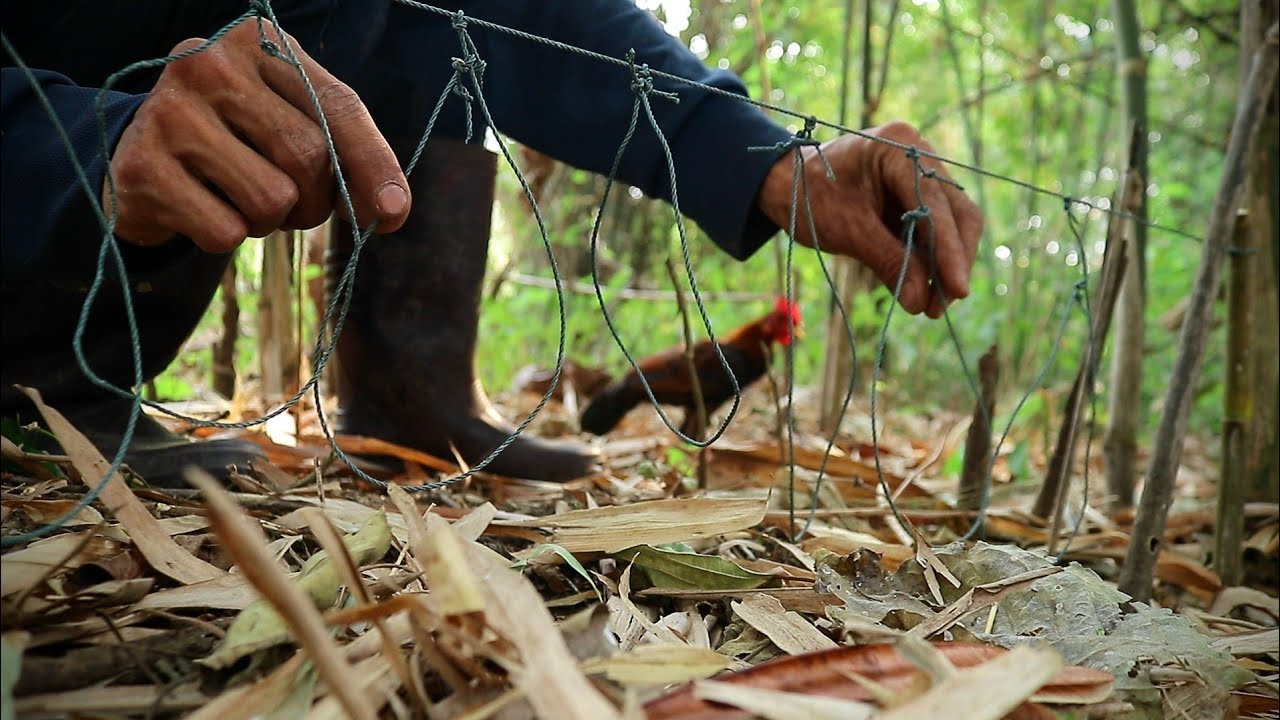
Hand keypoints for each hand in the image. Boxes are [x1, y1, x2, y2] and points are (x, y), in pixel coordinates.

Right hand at [104, 21, 409, 252]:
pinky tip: (201, 206)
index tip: (393, 213)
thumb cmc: (238, 138)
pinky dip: (226, 236)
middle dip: (313, 200)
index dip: (374, 164)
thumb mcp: (294, 123)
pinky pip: (225, 231)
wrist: (141, 154)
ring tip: (240, 198)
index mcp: (256, 41)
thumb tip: (390, 212)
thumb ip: (349, 155)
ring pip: (271, 199)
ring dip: (269, 221)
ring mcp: (168, 112)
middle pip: (308, 157)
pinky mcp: (141, 167)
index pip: (338, 105)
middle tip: (289, 202)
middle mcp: (207, 63)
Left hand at [757, 121, 982, 317]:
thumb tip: (921, 302)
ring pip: (952, 225)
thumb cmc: (808, 196)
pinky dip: (931, 261)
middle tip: (942, 305)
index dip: (949, 249)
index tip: (957, 289)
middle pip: (956, 213)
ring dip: (945, 266)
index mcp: (899, 147)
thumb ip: (888, 261)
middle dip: (952, 261)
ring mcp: (921, 176)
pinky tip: (925, 291)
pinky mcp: (915, 199)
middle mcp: (919, 155)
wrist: (784, 185)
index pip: (936, 202)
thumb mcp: (846, 230)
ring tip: (932, 306)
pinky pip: (934, 232)